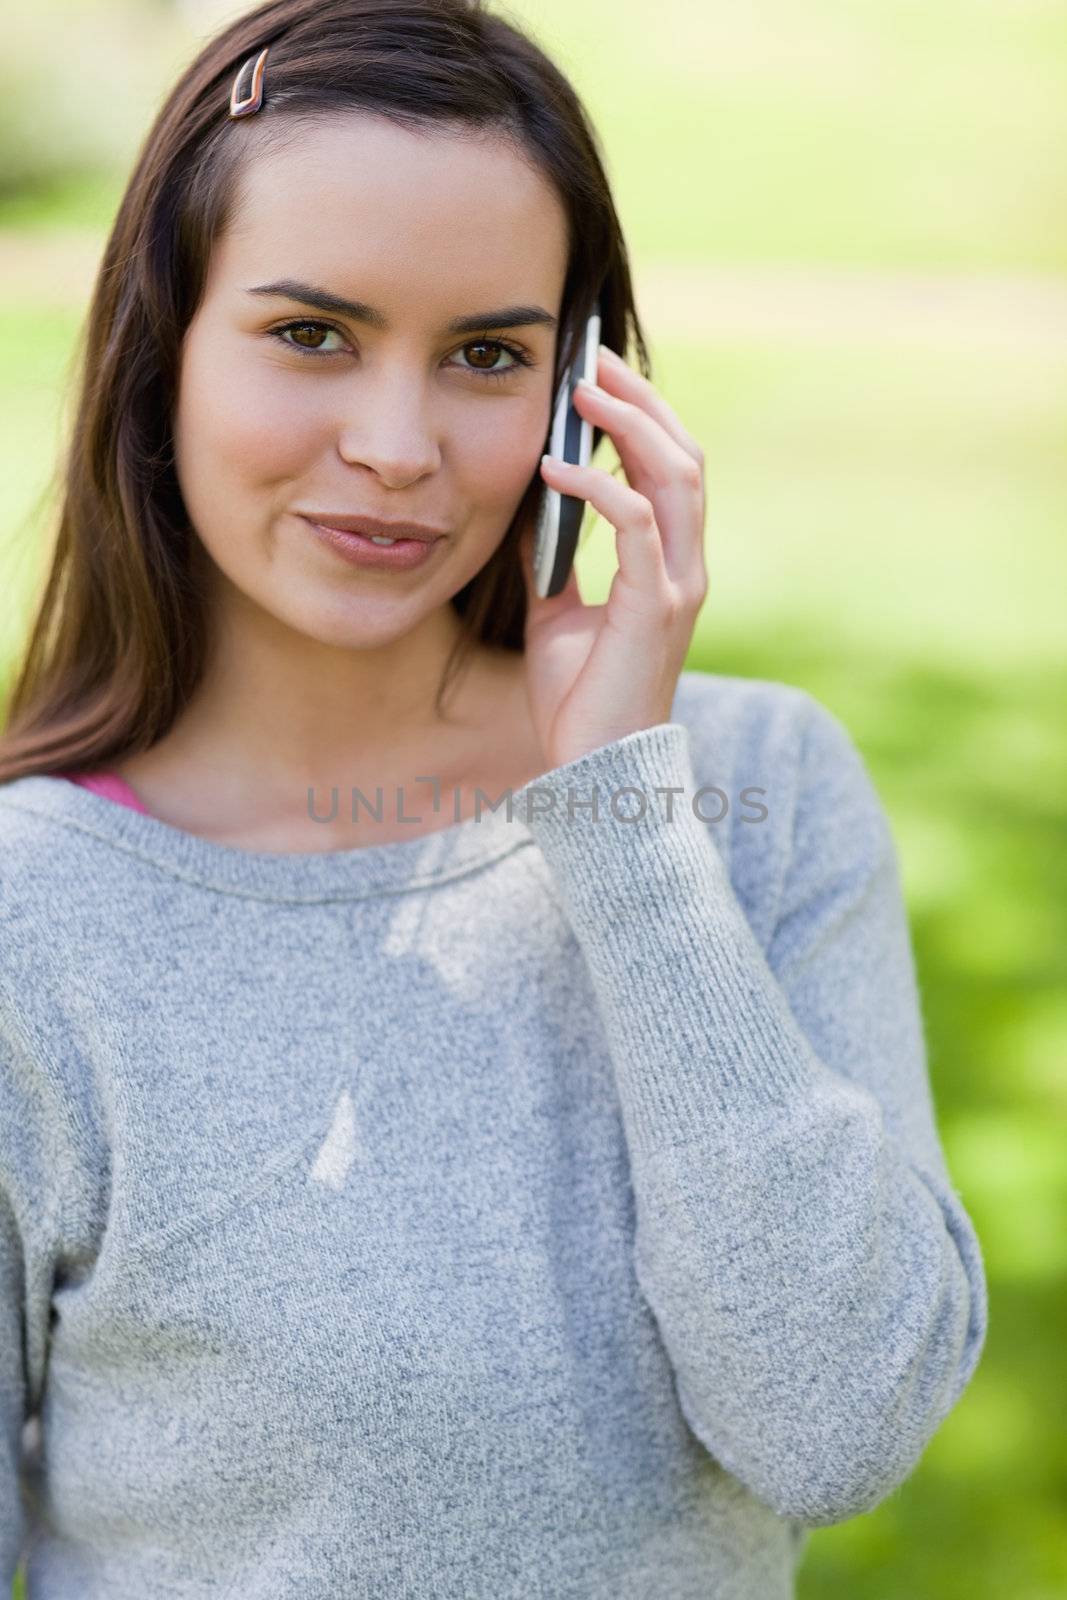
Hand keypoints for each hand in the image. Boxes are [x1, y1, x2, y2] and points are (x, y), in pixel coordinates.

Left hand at [518, 343, 707, 771]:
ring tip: (582, 393)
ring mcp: (676, 586)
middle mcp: (685, 568)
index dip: (644, 416)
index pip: (672, 469)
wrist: (595, 768)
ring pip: (675, 478)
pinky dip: (599, 486)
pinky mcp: (654, 609)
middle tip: (592, 361)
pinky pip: (635, 527)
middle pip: (684, 457)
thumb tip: (530, 502)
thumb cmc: (581, 698)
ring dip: (630, 425)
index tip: (599, 376)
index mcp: (669, 565)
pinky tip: (556, 467)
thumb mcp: (558, 613)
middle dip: (642, 401)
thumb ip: (555, 558)